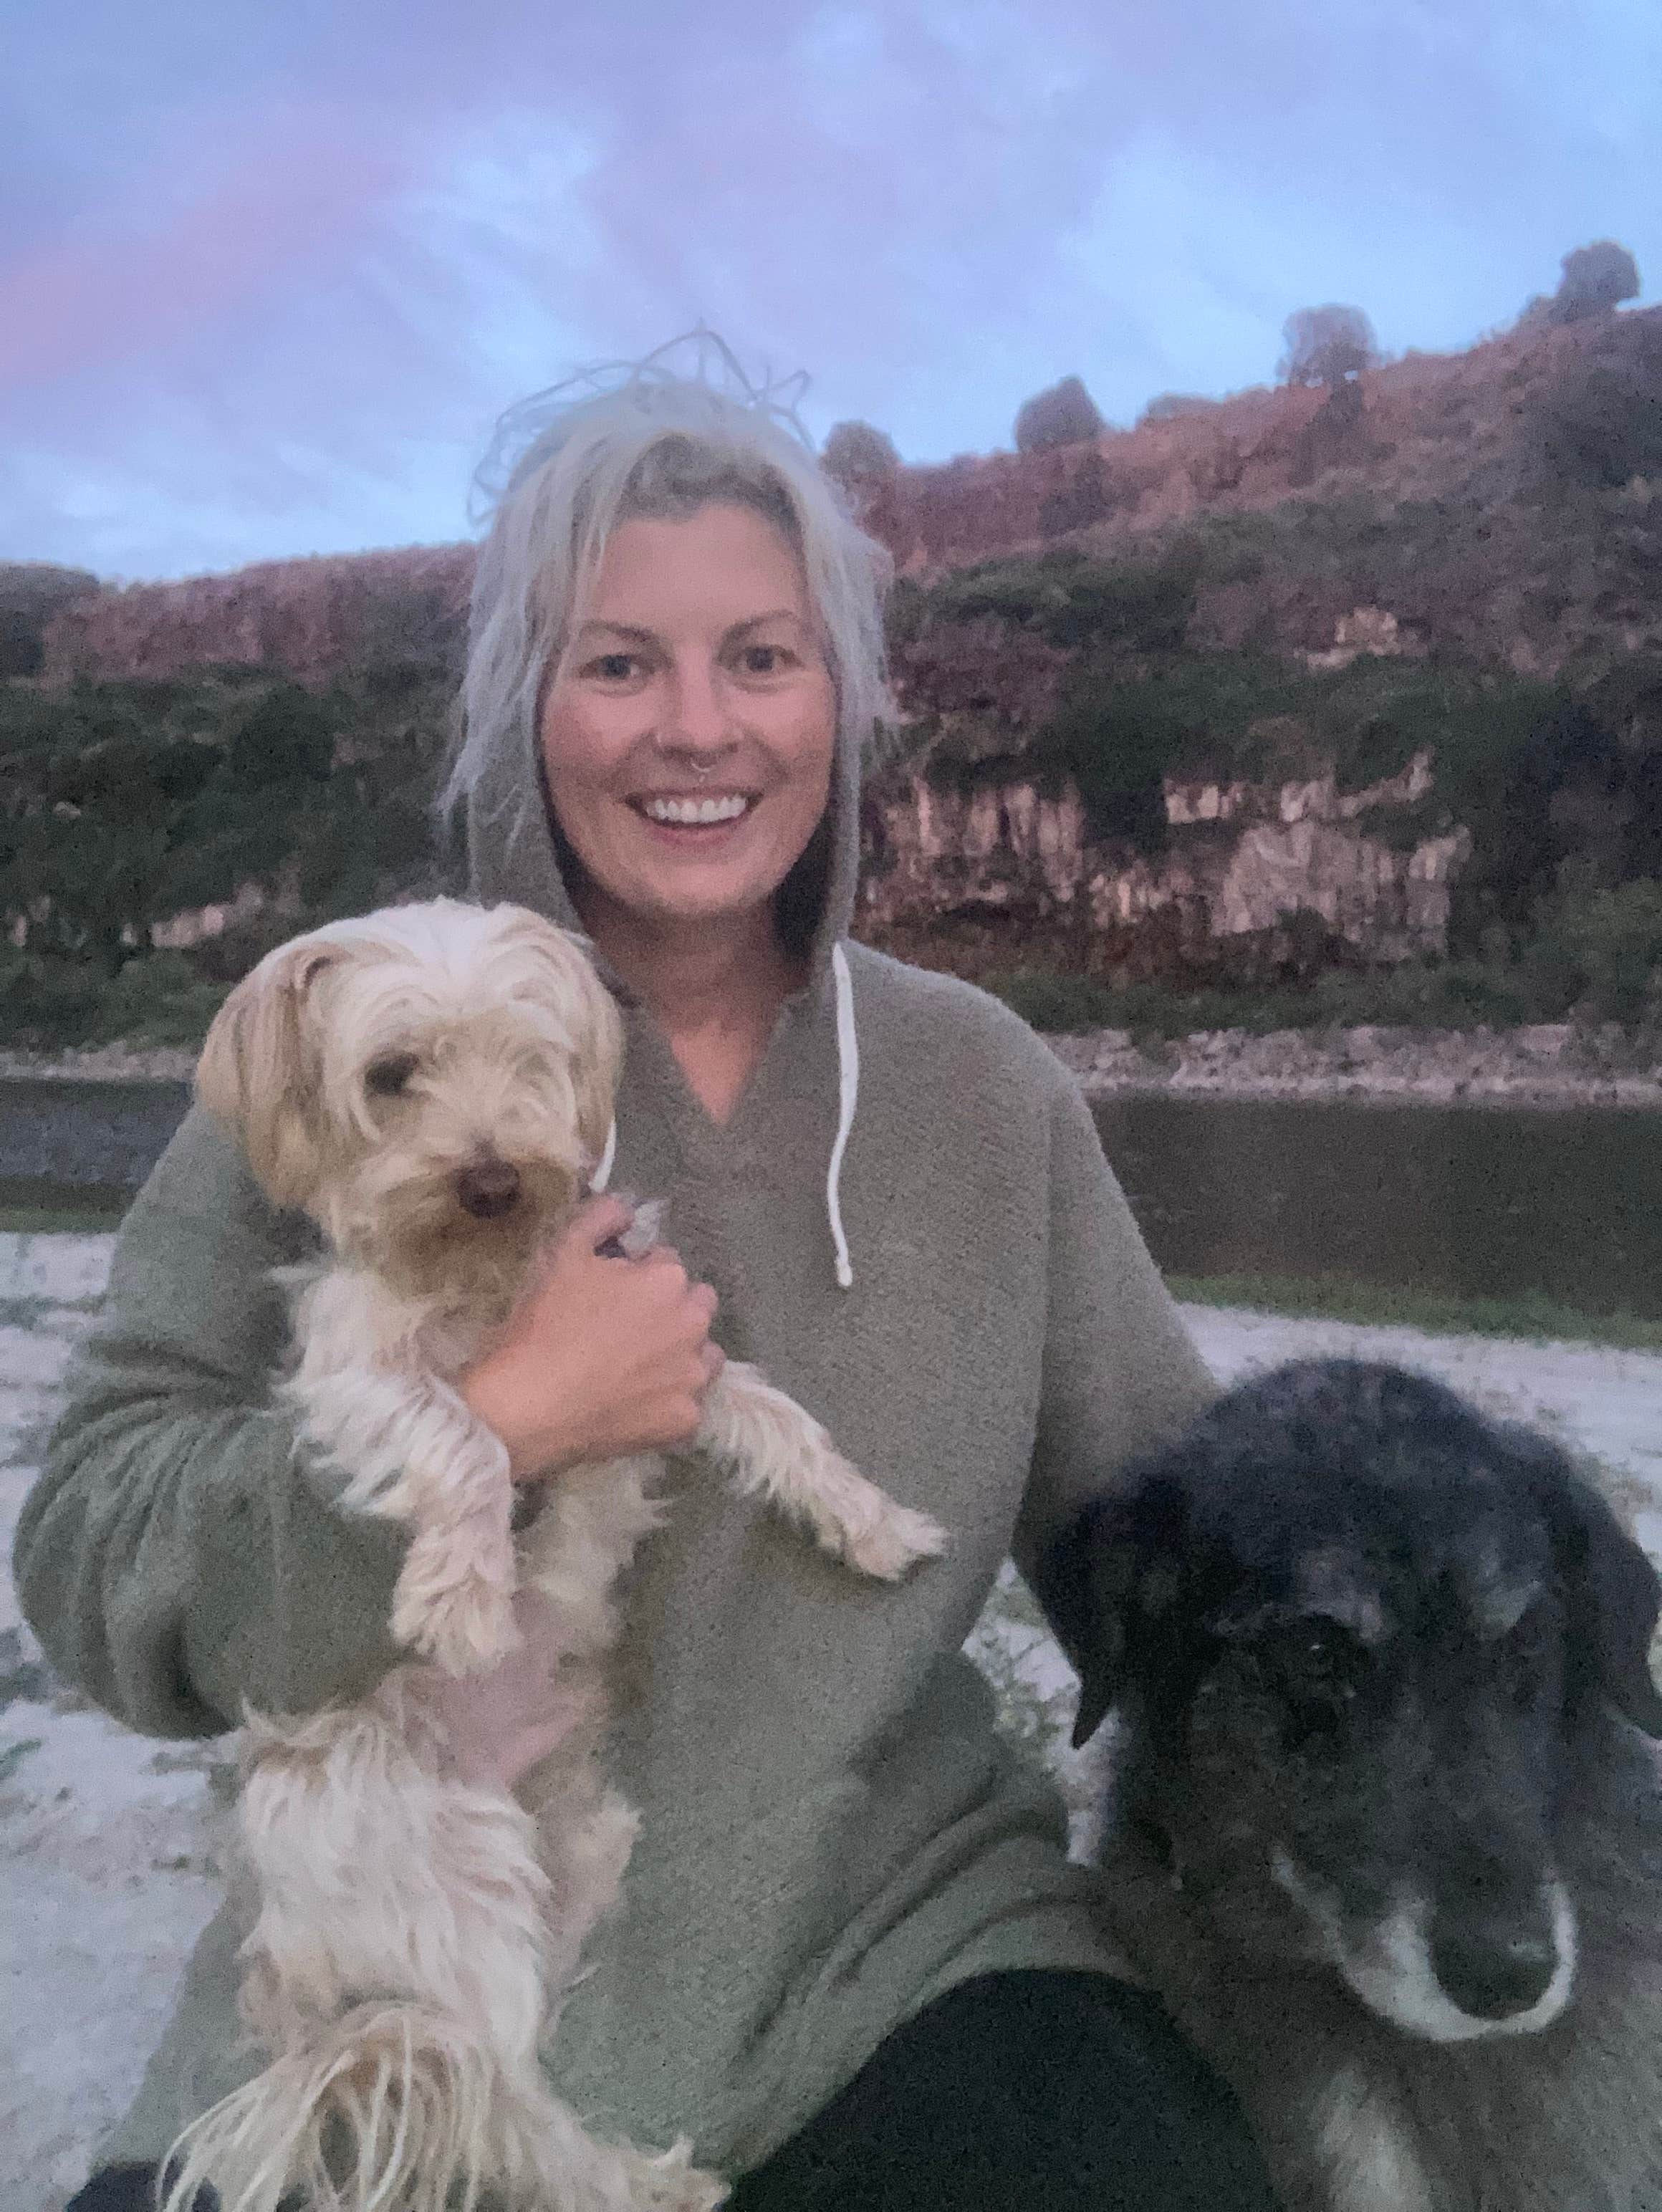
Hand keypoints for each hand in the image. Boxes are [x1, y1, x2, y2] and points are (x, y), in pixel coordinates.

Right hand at [459, 1195, 723, 1481]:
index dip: (637, 1275)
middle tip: (626, 1331)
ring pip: (703, 1356)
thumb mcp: (562, 1253)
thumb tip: (626, 1208)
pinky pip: (688, 1404)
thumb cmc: (544, 1325)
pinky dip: (667, 1402)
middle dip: (670, 1311)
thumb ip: (600, 1218)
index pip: (667, 1264)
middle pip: (695, 1307)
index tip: (610, 1295)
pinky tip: (635, 1405)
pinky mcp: (686, 1420)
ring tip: (637, 1369)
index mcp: (668, 1280)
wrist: (530, 1406)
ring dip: (681, 1355)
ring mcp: (693, 1376)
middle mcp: (694, 1325)